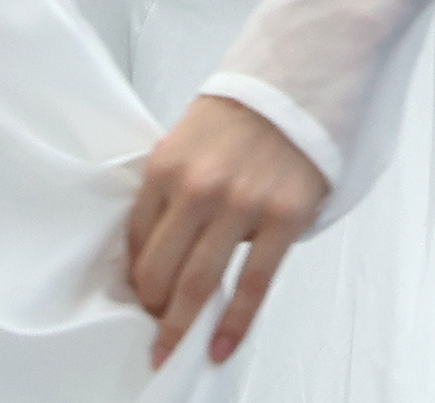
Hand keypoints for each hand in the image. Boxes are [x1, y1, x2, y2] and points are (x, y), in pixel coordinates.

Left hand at [120, 94, 328, 367]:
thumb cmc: (241, 115)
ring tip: (171, 350)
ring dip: (180, 326)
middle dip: (151, 309)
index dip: (135, 276)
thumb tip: (160, 246)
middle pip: (159, 269)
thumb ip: (171, 189)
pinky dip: (234, 322)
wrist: (299, 83)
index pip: (137, 239)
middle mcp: (197, 188)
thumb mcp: (187, 140)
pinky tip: (222, 346)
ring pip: (198, 283)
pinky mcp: (281, 217)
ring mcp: (240, 204)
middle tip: (153, 330)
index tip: (140, 297)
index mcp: (166, 167)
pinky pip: (252, 282)